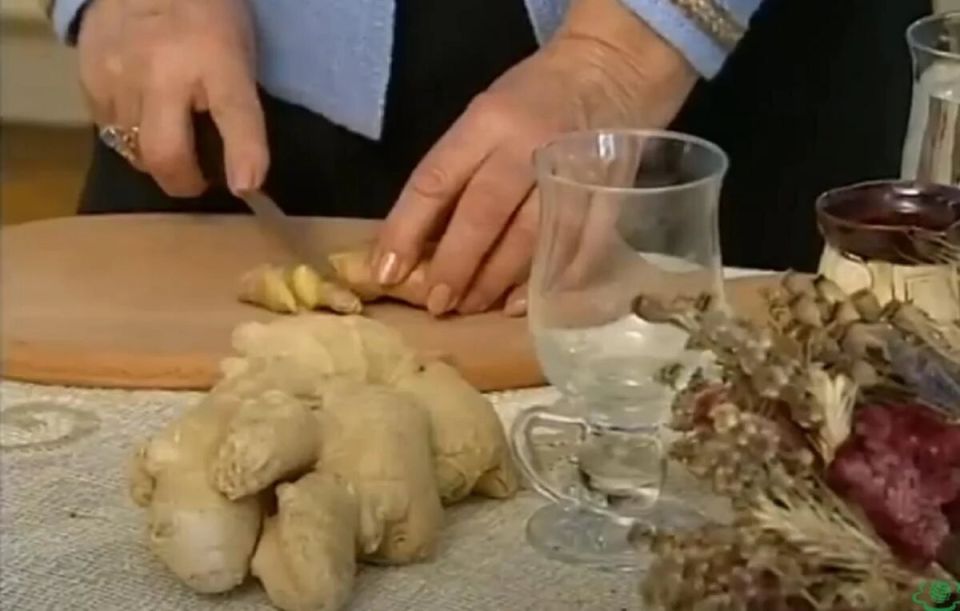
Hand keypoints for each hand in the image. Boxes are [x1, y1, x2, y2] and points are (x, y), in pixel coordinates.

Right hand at [77, 0, 267, 195]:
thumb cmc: (206, 17)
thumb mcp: (238, 52)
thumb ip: (239, 105)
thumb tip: (244, 175)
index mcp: (216, 59)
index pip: (235, 112)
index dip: (244, 156)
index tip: (246, 188)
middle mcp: (163, 70)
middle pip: (165, 153)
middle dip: (183, 181)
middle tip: (196, 180)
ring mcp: (120, 75)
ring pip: (133, 149)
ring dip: (155, 158)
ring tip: (170, 142)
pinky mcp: (90, 78)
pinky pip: (108, 130)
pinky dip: (126, 137)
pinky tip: (140, 117)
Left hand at [373, 0, 696, 316]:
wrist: (612, 68)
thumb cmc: (534, 96)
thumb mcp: (484, 115)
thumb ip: (457, 170)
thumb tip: (421, 241)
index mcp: (486, 122)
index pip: (434, 181)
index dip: (405, 231)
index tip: (385, 273)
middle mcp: (527, 146)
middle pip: (483, 214)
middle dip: (455, 265)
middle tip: (436, 303)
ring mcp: (571, 171)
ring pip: (529, 237)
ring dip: (497, 279)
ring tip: (472, 306)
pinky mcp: (607, 193)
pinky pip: (578, 246)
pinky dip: (549, 279)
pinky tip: (522, 304)